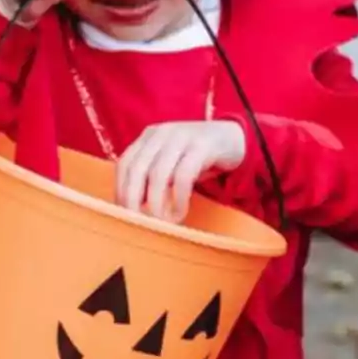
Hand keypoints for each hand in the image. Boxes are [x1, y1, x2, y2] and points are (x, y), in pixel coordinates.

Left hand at [116, 120, 246, 222]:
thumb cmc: (201, 157)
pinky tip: (180, 213)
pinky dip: (178, 198)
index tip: (124, 215)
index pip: (125, 164)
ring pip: (158, 174)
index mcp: (150, 137)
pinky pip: (184, 176)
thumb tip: (135, 207)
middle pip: (136, 169)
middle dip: (133, 200)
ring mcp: (181, 138)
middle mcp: (161, 134)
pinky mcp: (202, 147)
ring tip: (162, 223)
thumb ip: (155, 176)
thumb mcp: (173, 162)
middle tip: (138, 224)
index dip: (121, 191)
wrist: (236, 137)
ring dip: (156, 203)